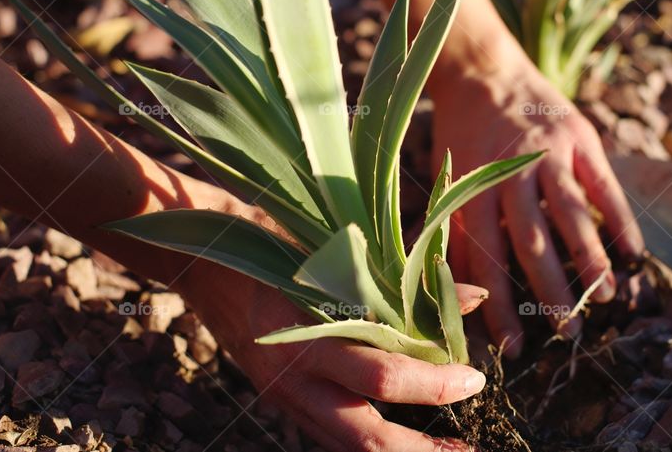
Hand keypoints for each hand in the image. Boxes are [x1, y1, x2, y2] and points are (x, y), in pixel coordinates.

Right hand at [177, 259, 489, 451]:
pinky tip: (397, 429)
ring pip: (346, 446)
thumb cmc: (265, 241)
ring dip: (398, 451)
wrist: (197, 260)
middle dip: (422, 450)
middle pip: (366, 439)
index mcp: (303, 338)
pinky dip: (368, 436)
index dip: (433, 383)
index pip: (380, 378)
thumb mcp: (331, 252)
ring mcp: (281, 394)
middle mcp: (291, 378)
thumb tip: (468, 297)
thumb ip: (398, 280)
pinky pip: (329, 432)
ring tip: (445, 447)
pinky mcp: (278, 398)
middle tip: (468, 445)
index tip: (474, 377)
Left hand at [431, 62, 643, 358]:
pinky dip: (620, 222)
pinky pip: (603, 186)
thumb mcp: (448, 178)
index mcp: (473, 186)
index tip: (513, 345)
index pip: (484, 257)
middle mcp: (511, 172)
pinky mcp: (579, 138)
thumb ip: (455, 229)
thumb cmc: (460, 134)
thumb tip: (455, 290)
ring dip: (589, 261)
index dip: (497, 305)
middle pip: (532, 241)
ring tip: (604, 300)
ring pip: (571, 215)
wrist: (482, 68)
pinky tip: (633, 255)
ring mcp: (548, 153)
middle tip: (567, 332)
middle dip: (550, 291)